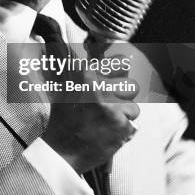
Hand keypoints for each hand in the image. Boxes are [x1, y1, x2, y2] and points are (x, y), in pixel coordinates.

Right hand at [42, 43, 139, 173]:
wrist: (60, 153)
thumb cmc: (62, 120)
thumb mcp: (63, 88)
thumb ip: (71, 65)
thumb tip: (59, 41)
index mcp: (86, 75)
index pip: (121, 62)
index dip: (122, 68)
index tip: (121, 70)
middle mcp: (100, 88)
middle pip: (132, 85)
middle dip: (123, 96)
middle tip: (110, 104)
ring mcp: (112, 108)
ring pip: (134, 108)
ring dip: (123, 116)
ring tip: (105, 122)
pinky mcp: (121, 127)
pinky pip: (133, 125)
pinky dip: (122, 131)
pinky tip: (106, 133)